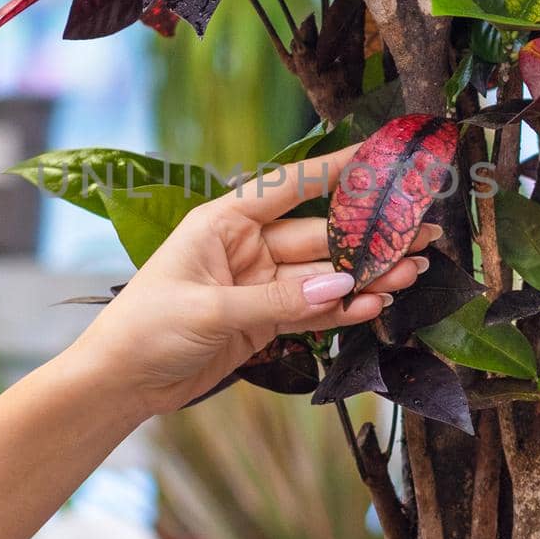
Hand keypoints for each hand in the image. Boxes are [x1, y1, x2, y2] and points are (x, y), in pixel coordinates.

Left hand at [67, 143, 438, 414]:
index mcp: (223, 222)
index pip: (289, 186)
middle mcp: (245, 247)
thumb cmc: (144, 329)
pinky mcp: (262, 321)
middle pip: (318, 235)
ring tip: (412, 271)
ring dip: (365, 275)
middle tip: (421, 230)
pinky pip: (311, 310)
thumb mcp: (209, 310)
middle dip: (368, 235)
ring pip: (322, 275)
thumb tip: (341, 284)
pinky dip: (342, 309)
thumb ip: (277, 300)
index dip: (336, 169)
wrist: (118, 383)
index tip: (380, 154)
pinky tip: (376, 305)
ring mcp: (257, 284)